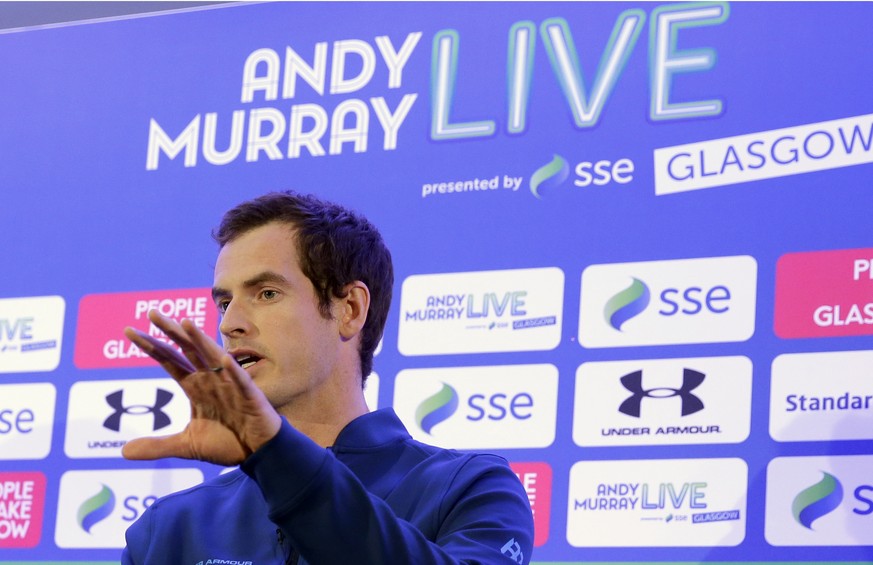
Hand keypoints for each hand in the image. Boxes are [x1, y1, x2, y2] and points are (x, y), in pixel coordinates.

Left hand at [121, 309, 281, 465]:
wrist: (258, 452)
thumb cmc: (226, 442)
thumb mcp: (186, 445)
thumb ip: (157, 446)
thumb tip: (123, 452)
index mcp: (195, 386)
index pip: (169, 360)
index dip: (151, 346)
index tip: (129, 331)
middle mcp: (210, 379)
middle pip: (187, 350)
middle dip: (170, 331)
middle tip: (151, 312)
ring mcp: (230, 385)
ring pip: (212, 357)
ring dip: (200, 340)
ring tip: (185, 323)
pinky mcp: (249, 396)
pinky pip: (240, 381)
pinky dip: (233, 371)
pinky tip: (224, 359)